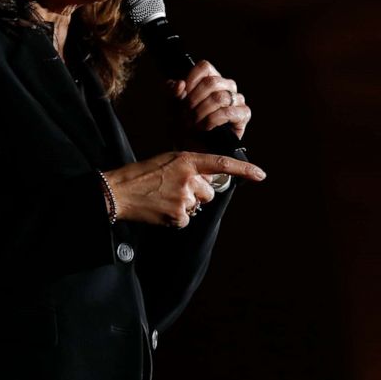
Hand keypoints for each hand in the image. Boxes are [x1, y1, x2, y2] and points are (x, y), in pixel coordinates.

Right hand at [103, 151, 265, 227]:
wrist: (119, 191)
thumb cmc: (143, 174)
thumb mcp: (169, 160)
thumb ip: (190, 167)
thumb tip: (207, 180)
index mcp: (187, 160)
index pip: (222, 164)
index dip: (244, 170)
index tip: (260, 175)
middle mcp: (189, 178)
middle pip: (209, 192)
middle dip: (197, 192)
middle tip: (174, 188)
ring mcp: (184, 198)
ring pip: (198, 205)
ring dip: (186, 204)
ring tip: (164, 198)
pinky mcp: (177, 216)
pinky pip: (187, 219)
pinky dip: (177, 217)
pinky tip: (162, 209)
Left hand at [170, 60, 251, 139]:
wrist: (192, 149)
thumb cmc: (184, 124)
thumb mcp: (172, 106)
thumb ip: (171, 91)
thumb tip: (179, 84)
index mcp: (211, 78)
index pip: (204, 67)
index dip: (191, 79)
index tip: (181, 95)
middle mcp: (226, 86)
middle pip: (211, 82)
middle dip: (194, 100)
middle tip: (184, 114)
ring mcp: (237, 99)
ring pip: (219, 97)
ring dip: (201, 112)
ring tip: (192, 123)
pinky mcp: (243, 114)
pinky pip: (228, 112)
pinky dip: (212, 120)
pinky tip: (204, 127)